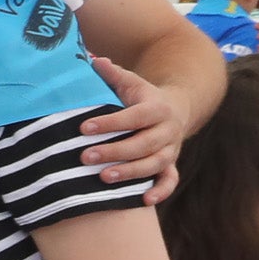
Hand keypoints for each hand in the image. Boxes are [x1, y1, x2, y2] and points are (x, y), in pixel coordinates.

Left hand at [77, 61, 185, 204]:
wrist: (175, 109)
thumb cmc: (142, 97)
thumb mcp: (130, 82)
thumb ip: (111, 73)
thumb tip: (91, 58)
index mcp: (156, 107)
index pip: (133, 116)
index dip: (110, 123)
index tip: (83, 127)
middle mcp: (167, 129)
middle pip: (143, 143)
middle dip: (114, 151)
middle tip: (85, 157)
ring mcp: (171, 149)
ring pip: (155, 163)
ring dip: (131, 173)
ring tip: (103, 178)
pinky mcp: (171, 164)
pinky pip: (171, 180)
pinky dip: (161, 192)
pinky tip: (143, 201)